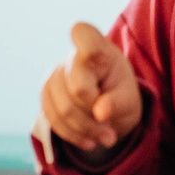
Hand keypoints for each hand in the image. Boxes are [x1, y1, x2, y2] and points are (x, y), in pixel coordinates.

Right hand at [39, 22, 143, 157]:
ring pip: (63, 109)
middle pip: (77, 89)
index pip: (82, 34)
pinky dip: (73, 136)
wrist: (108, 104)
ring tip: (105, 138)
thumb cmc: (121, 93)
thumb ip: (117, 102)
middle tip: (111, 132)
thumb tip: (100, 113)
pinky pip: (53, 120)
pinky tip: (89, 140)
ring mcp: (55, 74)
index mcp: (96, 46)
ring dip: (85, 131)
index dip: (85, 45)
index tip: (96, 56)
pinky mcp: (46, 94)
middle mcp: (71, 56)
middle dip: (95, 116)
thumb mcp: (129, 97)